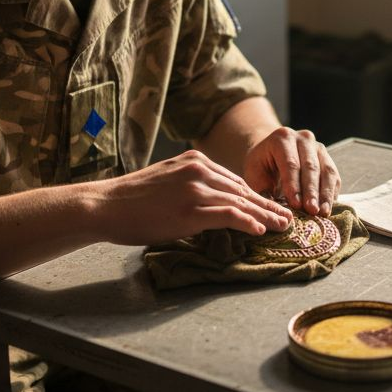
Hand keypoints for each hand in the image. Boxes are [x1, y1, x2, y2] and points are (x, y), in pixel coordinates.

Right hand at [88, 150, 291, 244]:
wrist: (105, 205)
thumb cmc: (131, 200)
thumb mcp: (166, 181)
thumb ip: (190, 186)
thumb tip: (210, 204)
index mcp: (194, 161)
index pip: (233, 180)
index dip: (255, 196)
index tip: (269, 207)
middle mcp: (199, 169)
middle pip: (242, 190)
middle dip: (267, 206)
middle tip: (286, 218)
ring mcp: (196, 188)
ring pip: (240, 202)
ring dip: (265, 216)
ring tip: (282, 226)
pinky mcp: (191, 209)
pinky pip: (227, 215)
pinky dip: (247, 222)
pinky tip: (259, 230)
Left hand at [241, 127, 340, 215]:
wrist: (271, 153)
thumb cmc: (261, 165)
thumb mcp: (255, 174)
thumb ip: (264, 190)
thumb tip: (277, 211)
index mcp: (282, 138)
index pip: (290, 163)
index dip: (294, 185)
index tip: (296, 204)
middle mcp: (303, 138)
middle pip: (310, 167)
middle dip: (311, 191)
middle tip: (312, 210)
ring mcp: (318, 147)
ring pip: (326, 171)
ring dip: (325, 194)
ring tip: (322, 212)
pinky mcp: (327, 158)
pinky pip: (334, 176)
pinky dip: (331, 193)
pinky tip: (327, 208)